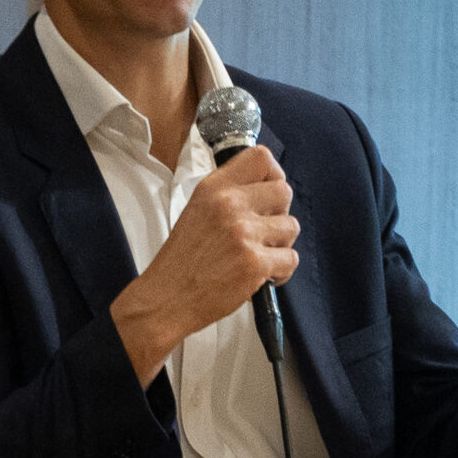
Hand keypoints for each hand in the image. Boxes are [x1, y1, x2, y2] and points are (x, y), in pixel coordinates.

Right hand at [110, 146, 299, 384]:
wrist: (166, 299)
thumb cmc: (182, 260)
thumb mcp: (196, 211)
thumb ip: (228, 194)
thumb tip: (265, 188)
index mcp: (213, 188)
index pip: (260, 158)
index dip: (273, 174)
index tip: (267, 193)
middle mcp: (229, 205)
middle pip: (284, 191)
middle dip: (279, 214)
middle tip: (261, 231)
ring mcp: (243, 233)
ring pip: (291, 227)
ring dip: (280, 244)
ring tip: (257, 255)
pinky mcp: (255, 263)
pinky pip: (290, 259)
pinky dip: (280, 271)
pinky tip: (261, 275)